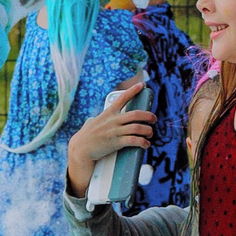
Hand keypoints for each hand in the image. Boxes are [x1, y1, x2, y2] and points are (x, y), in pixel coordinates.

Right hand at [65, 78, 156, 198]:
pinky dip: (143, 142)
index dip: (133, 90)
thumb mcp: (91, 123)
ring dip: (147, 130)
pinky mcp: (116, 143)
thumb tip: (94, 120)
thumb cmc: (85, 137)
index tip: (142, 85)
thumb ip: (97, 120)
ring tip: (150, 133)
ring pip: (137, 128)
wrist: (81, 149)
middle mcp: (113, 121)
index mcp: (108, 113)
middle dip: (148, 116)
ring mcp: (115, 132)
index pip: (122, 98)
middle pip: (135, 114)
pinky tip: (146, 144)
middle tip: (154, 119)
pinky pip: (134, 141)